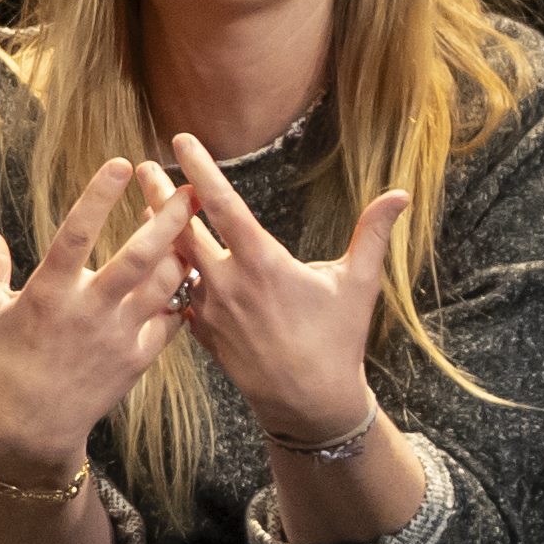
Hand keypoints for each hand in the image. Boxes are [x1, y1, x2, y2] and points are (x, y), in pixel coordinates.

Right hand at [0, 160, 194, 489]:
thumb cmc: (4, 363)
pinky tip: (187, 276)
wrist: (32, 425)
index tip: (120, 163)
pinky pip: (170, 320)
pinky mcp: (138, 358)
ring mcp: (118, 336)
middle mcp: (88, 311)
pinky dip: (180, 296)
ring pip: (164, 285)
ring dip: (182, 253)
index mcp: (48, 294)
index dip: (98, 196)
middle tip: (191, 190)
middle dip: (169, 219)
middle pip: (139, 257)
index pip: (75, 233)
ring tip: (195, 227)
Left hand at [169, 152, 411, 450]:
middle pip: (181, 228)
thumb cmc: (338, 340)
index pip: (223, 205)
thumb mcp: (358, 284)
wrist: (309, 403)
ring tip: (142, 205)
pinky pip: (175, 295)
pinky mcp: (200, 332)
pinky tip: (154, 258)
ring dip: (157, 231)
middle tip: (141, 167)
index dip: (200, 169)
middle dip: (160, 194)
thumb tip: (401, 194)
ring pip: (172, 261)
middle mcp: (227, 282)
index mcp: (262, 263)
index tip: (181, 140)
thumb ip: (372, 234)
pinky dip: (164, 273)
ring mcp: (209, 309)